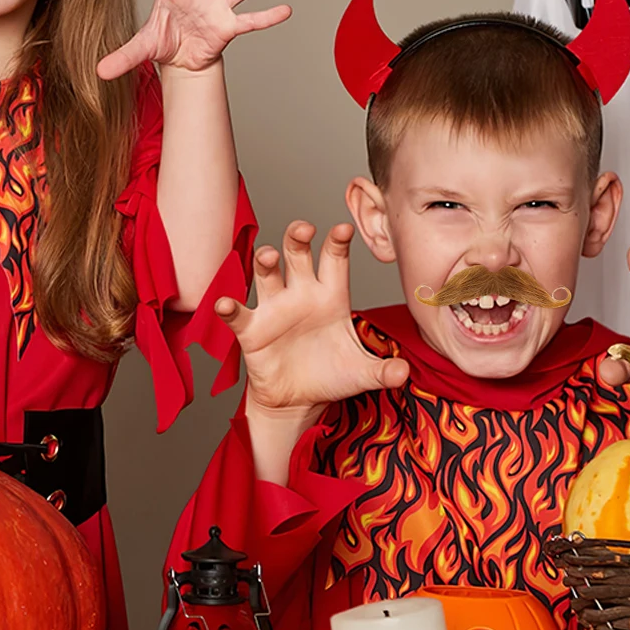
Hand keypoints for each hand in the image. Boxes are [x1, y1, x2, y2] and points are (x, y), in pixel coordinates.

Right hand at [222, 221, 408, 419]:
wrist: (298, 401)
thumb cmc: (330, 376)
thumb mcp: (361, 373)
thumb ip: (383, 371)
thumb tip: (403, 372)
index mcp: (331, 296)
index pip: (335, 259)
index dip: (338, 242)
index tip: (344, 229)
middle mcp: (301, 294)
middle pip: (297, 254)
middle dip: (298, 237)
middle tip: (304, 229)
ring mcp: (274, 309)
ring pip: (267, 274)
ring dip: (265, 262)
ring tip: (269, 257)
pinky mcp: (252, 330)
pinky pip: (238, 314)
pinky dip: (229, 308)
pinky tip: (225, 304)